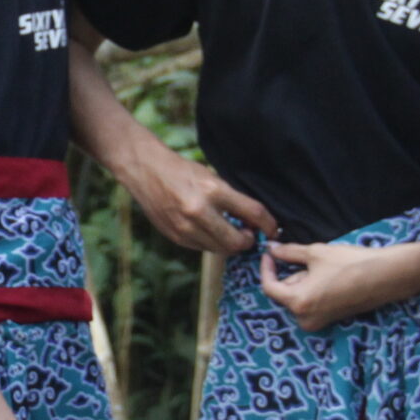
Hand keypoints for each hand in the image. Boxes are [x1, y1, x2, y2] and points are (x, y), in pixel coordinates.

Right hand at [129, 147, 276, 254]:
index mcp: (213, 191)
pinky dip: (211, 243)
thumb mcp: (212, 177)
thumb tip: (252, 220)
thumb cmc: (182, 170)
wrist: (145, 170)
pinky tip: (210, 232)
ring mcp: (185, 227)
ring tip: (230, 233)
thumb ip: (231, 199)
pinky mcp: (175, 237)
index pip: (252, 213)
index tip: (273, 228)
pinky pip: (202, 248)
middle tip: (250, 235)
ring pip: (220, 249)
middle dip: (248, 241)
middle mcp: (199, 212)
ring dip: (230, 244)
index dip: (268, 224)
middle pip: (237, 241)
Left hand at [258, 239, 419, 330]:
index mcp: (298, 303)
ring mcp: (319, 322)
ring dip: (304, 281)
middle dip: (291, 274)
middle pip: (285, 293)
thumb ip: (289, 252)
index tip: (269, 254)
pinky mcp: (330, 320)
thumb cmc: (351, 263)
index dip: (266, 268)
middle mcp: (305, 319)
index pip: (269, 287)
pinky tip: (330, 277)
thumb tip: (272, 249)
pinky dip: (314, 289)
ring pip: (299, 297)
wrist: (387, 276)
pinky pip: (312, 303)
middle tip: (309, 259)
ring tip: (324, 268)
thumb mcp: (316, 253)